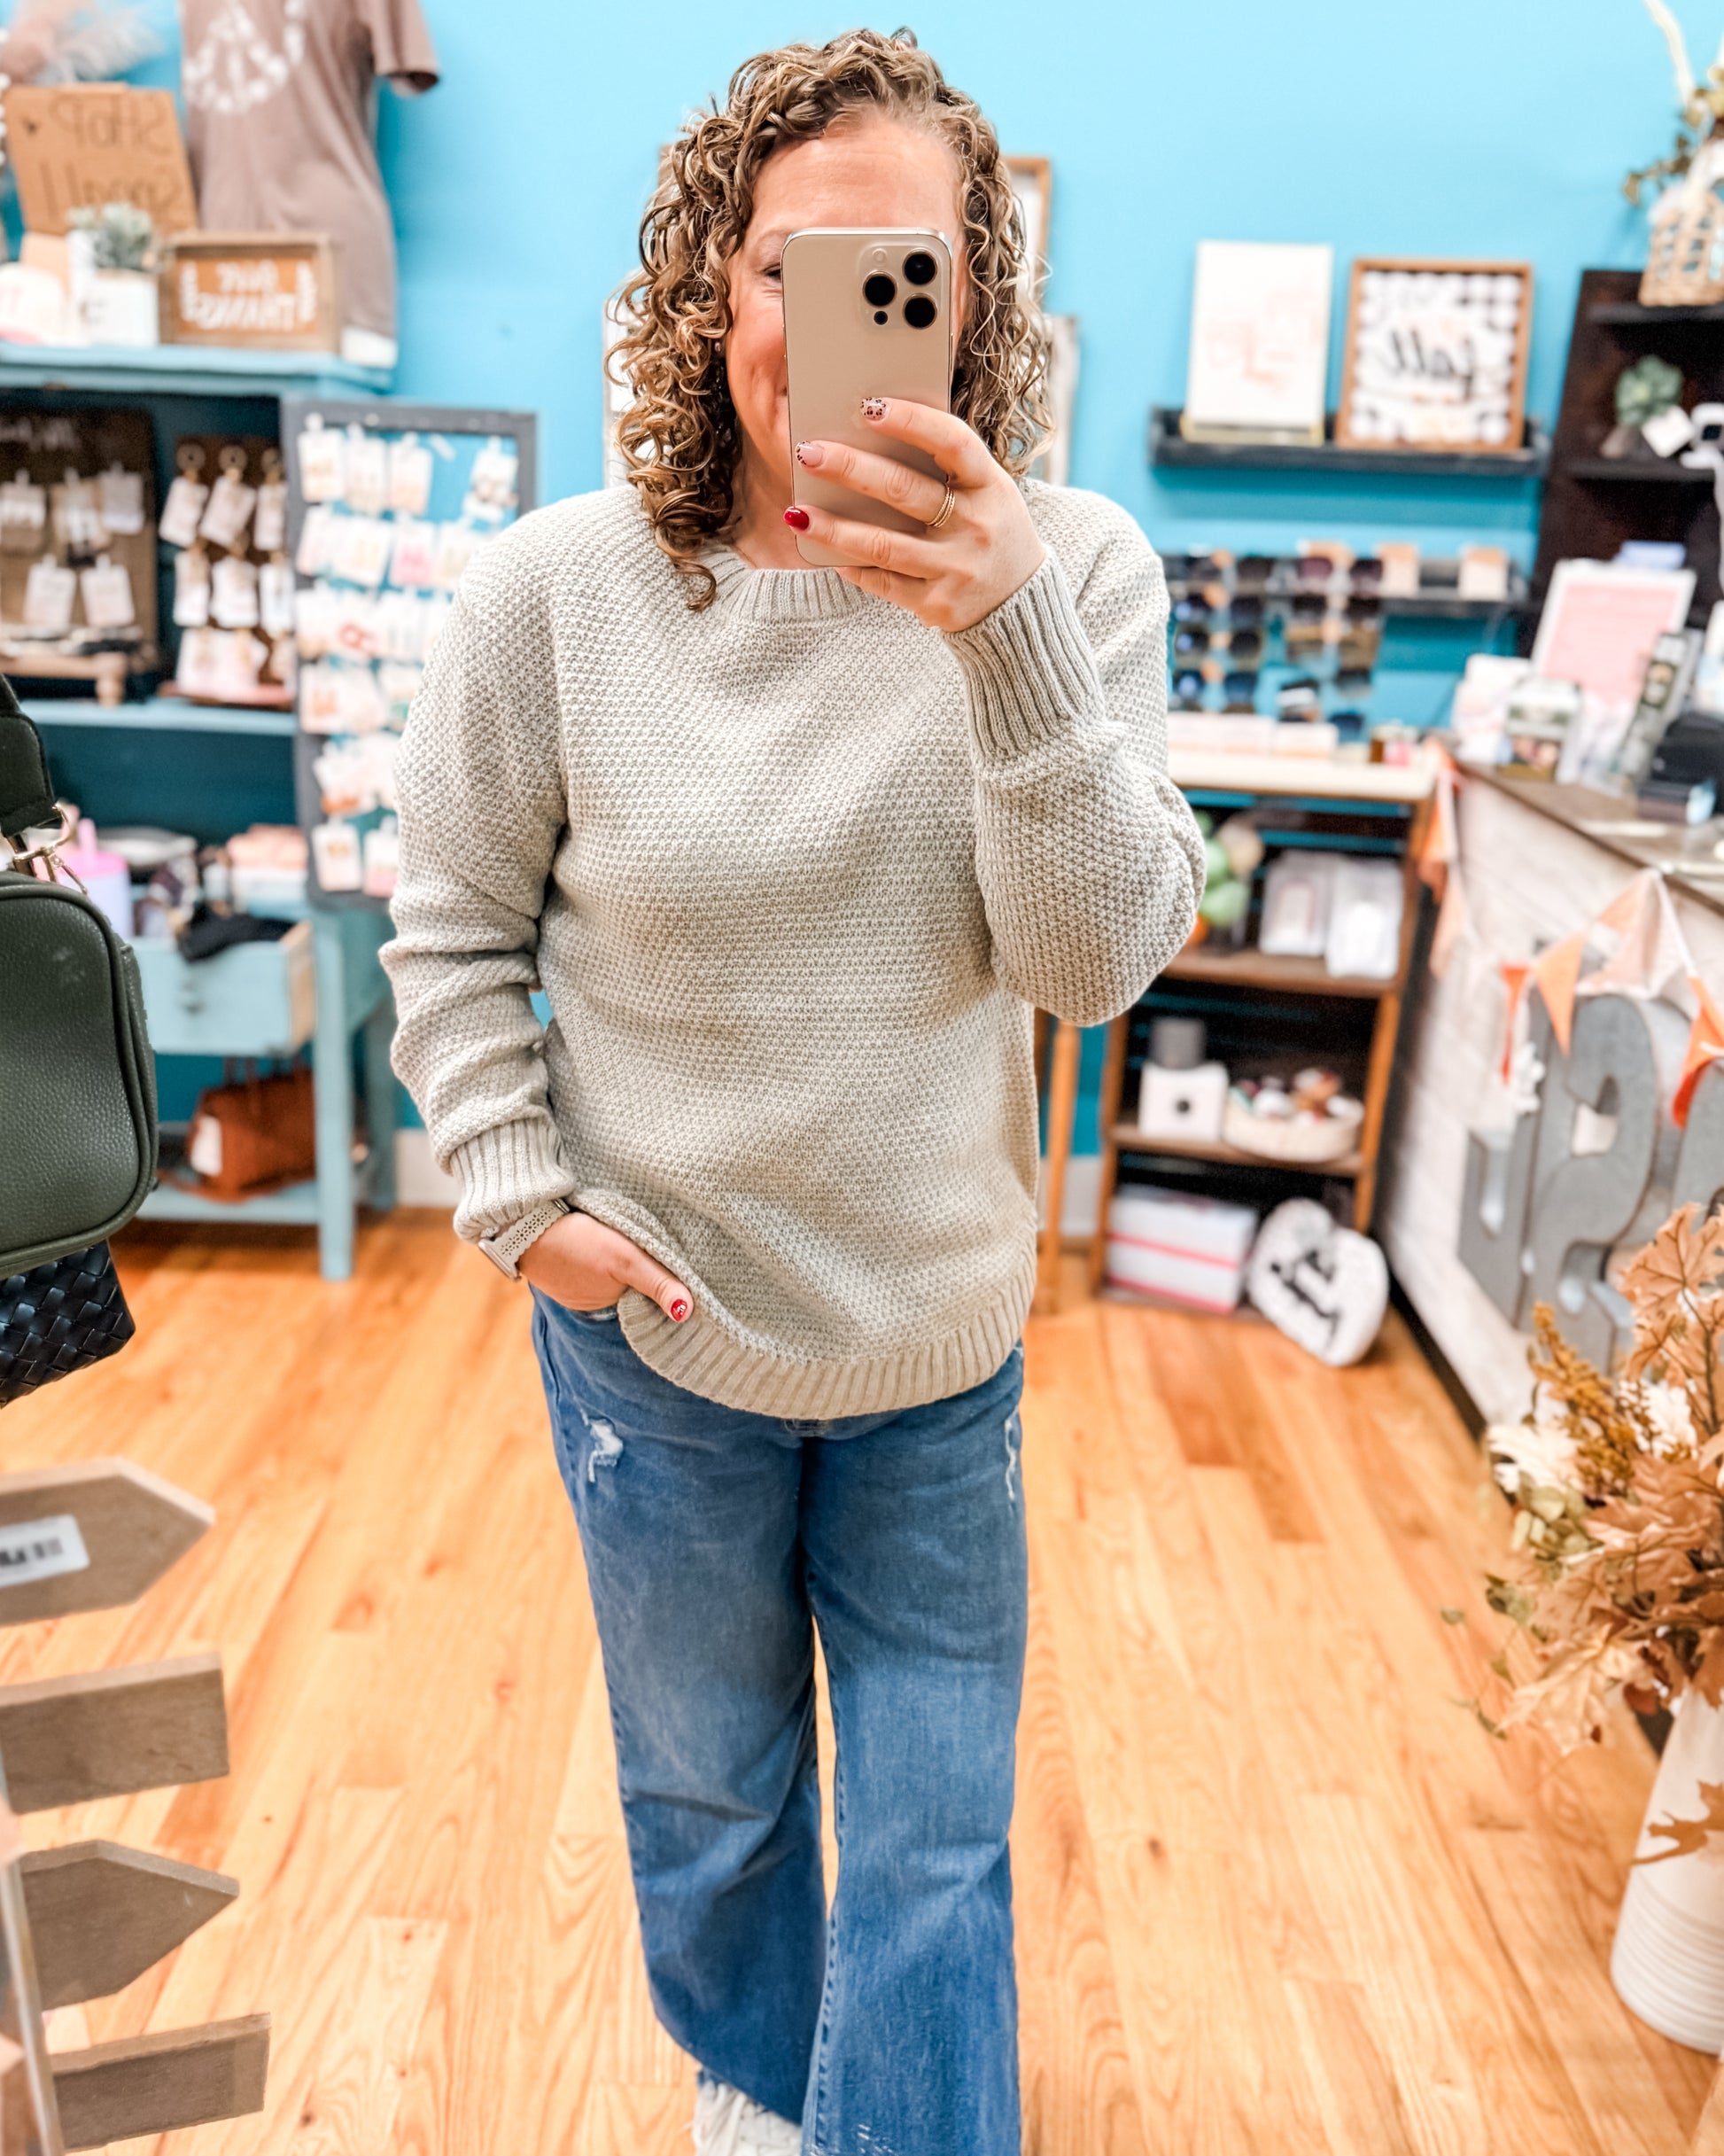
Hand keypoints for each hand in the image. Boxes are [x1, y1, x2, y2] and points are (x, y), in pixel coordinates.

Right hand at [517, 1212, 693, 1322]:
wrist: (521, 1222)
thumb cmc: (576, 1241)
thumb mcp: (624, 1259)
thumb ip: (657, 1283)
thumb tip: (687, 1313)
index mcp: (608, 1303)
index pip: (645, 1294)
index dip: (659, 1278)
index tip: (669, 1259)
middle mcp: (589, 1300)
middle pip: (627, 1284)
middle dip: (638, 1268)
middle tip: (647, 1241)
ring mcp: (571, 1283)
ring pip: (606, 1273)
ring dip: (614, 1258)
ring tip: (622, 1235)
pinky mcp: (559, 1264)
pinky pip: (585, 1261)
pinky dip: (593, 1251)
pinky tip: (595, 1236)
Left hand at [786, 399, 1045, 632]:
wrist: (1020, 605)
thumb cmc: (988, 531)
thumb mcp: (986, 493)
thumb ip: (945, 467)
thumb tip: (872, 434)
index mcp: (990, 486)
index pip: (952, 442)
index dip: (911, 420)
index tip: (867, 405)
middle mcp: (977, 526)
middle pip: (904, 490)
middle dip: (850, 469)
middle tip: (807, 454)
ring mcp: (957, 568)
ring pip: (883, 544)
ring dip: (834, 528)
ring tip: (797, 513)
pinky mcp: (937, 604)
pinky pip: (883, 582)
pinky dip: (851, 565)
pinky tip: (824, 551)